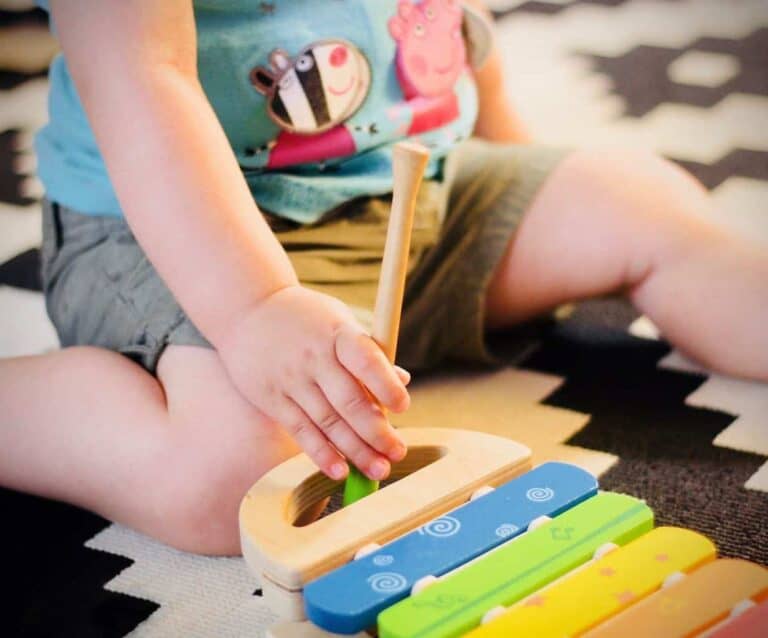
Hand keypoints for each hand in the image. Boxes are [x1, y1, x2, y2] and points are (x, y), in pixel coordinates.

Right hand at [218, 285, 410, 480]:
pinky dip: (321, 454)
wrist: (246, 311)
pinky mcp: (273, 399)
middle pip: (349, 401)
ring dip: (355, 450)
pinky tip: (340, 471)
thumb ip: (368, 353)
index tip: (403, 407)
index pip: (365, 360)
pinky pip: (301, 431)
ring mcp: (291, 379)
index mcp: (338, 333)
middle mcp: (314, 357)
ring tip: (379, 469)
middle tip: (397, 453)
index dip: (386, 385)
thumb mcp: (339, 322)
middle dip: (376, 432)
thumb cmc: (306, 318)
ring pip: (328, 422)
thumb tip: (402, 379)